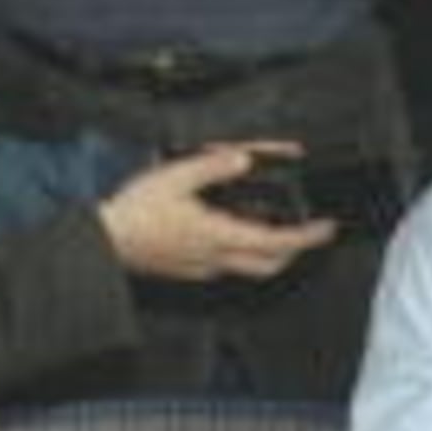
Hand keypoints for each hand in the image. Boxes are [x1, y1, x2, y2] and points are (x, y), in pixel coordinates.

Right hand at [98, 144, 340, 283]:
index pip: (278, 242)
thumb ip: (213, 167)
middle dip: (295, 251)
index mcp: (220, 235)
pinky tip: (234, 235)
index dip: (307, 237)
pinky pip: (228, 267)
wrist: (106, 243)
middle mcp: (217, 258)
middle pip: (272, 264)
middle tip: (307, 232)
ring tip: (277, 232)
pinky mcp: (191, 271)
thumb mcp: (175, 177)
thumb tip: (244, 159)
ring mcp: (204, 268)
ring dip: (271, 254)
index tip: (326, 228)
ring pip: (251, 268)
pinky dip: (243, 254)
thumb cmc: (134, 214)